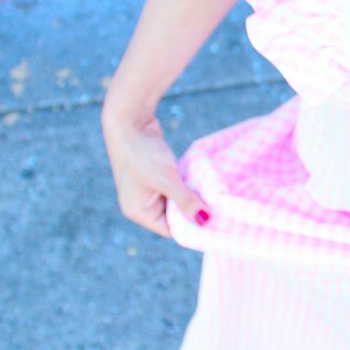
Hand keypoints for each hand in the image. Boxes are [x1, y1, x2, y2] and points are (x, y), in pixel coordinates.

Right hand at [101, 104, 209, 239]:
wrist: (130, 120)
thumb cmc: (143, 153)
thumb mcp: (167, 179)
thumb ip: (185, 200)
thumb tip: (204, 220)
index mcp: (138, 211)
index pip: (170, 229)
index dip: (191, 227)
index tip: (216, 223)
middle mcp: (140, 203)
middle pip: (173, 216)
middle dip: (193, 210)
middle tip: (219, 208)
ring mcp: (146, 189)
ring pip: (175, 200)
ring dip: (191, 195)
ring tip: (213, 195)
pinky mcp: (153, 175)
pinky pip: (173, 186)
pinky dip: (186, 184)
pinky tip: (201, 181)